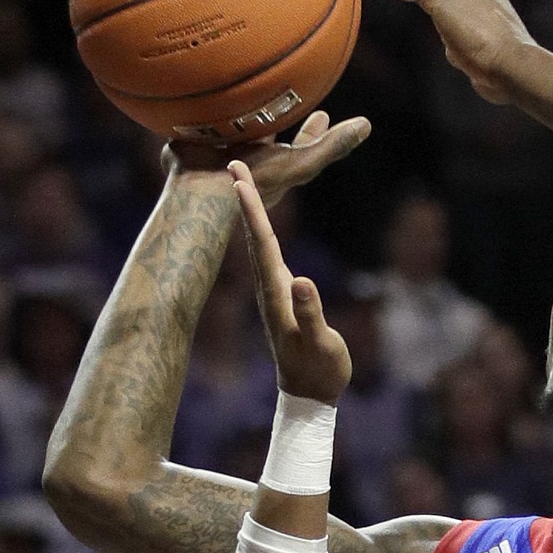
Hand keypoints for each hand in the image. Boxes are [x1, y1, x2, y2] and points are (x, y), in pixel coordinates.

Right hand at [162, 109, 369, 208]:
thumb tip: (367, 125)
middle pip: (265, 131)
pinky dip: (190, 116)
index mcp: (276, 160)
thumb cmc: (256, 181)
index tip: (324, 112)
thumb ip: (331, 147)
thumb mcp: (302, 163)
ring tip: (234, 88)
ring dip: (232, 112)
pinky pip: (190, 127)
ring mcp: (217, 152)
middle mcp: (248, 156)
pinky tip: (183, 98)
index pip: (301, 142)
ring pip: (228, 127)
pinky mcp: (188, 149)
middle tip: (283, 96)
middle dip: (274, 116)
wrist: (205, 192)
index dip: (313, 130)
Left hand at [230, 161, 350, 404]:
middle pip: (255, 232)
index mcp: (277, 292)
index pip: (263, 242)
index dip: (251, 208)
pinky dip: (265, 226)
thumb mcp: (320, 343)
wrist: (310, 393)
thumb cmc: (319, 370)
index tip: (237, 177)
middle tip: (232, 159)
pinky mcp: (282, 294)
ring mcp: (274, 289)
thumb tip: (302, 281)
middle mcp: (270, 285)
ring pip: (260, 239)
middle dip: (244, 196)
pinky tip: (261, 217)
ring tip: (242, 177)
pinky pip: (270, 250)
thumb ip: (310, 315)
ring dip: (251, 207)